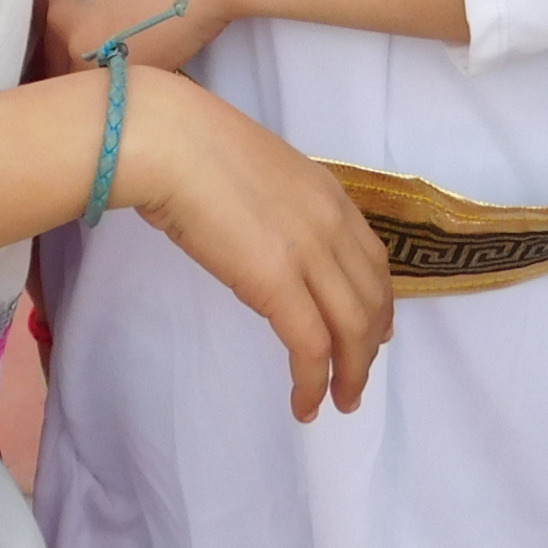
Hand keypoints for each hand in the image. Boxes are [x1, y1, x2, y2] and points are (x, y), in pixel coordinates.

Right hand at [110, 70, 394, 419]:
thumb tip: (268, 238)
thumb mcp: (258, 173)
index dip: (379, 301)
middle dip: (370, 347)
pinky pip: (311, 347)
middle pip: (372, 298)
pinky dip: (314, 383)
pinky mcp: (277, 284)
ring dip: (352, 374)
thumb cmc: (192, 148)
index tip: (376, 331)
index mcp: (328, 194)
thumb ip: (279, 207)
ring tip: (341, 403)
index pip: (372, 259)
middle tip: (356, 380)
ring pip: (353, 329)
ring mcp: (309, 253)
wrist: (168, 141)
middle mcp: (332, 223)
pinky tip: (304, 405)